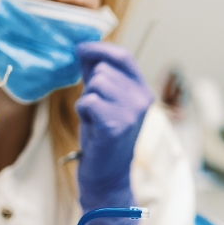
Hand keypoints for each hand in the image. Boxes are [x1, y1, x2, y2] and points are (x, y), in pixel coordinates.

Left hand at [75, 43, 152, 224]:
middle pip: (105, 71)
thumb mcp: (107, 102)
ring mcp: (131, 113)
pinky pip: (88, 102)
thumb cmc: (103, 138)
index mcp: (143, 91)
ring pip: (96, 85)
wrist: (108, 176)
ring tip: (94, 119)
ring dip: (87, 100)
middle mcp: (142, 99)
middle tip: (95, 109)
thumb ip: (99, 75)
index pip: (123, 57)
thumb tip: (83, 48)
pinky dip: (83, 112)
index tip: (80, 49)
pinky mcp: (115, 125)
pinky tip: (91, 126)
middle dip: (91, 85)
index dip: (100, 49)